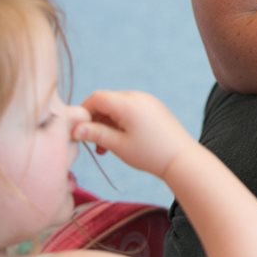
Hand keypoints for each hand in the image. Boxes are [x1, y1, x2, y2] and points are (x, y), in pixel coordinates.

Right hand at [75, 90, 196, 178]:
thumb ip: (95, 134)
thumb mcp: (117, 145)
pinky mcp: (153, 108)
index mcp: (128, 102)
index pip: (96, 98)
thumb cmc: (149, 153)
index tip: (78, 131)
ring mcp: (147, 101)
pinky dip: (120, 123)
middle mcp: (138, 97)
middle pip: (106, 101)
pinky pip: (130, 110)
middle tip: (92, 143)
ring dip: (106, 124)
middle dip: (95, 120)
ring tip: (104, 148)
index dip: (83, 112)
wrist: (181, 159)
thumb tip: (74, 128)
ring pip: (117, 107)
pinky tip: (118, 142)